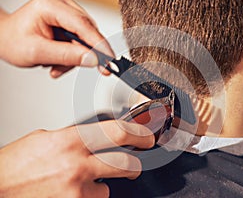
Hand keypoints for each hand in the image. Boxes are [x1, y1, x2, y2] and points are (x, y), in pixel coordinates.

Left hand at [0, 0, 113, 77]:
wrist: (5, 39)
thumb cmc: (13, 41)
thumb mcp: (38, 52)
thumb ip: (67, 56)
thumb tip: (92, 59)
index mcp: (50, 5)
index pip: (82, 25)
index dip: (98, 44)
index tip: (109, 60)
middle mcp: (61, 5)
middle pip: (87, 32)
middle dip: (85, 54)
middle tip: (93, 70)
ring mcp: (65, 12)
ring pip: (85, 38)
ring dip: (75, 57)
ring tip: (56, 66)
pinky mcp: (68, 22)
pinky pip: (80, 40)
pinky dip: (72, 54)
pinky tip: (58, 61)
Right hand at [0, 120, 153, 196]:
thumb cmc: (16, 165)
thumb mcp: (47, 139)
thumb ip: (74, 137)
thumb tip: (96, 138)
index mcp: (70, 140)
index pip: (117, 131)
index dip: (139, 133)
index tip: (147, 137)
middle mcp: (77, 165)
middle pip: (126, 163)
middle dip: (134, 164)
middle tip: (133, 163)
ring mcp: (77, 190)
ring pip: (111, 186)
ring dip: (105, 182)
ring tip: (87, 179)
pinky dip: (90, 196)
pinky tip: (74, 192)